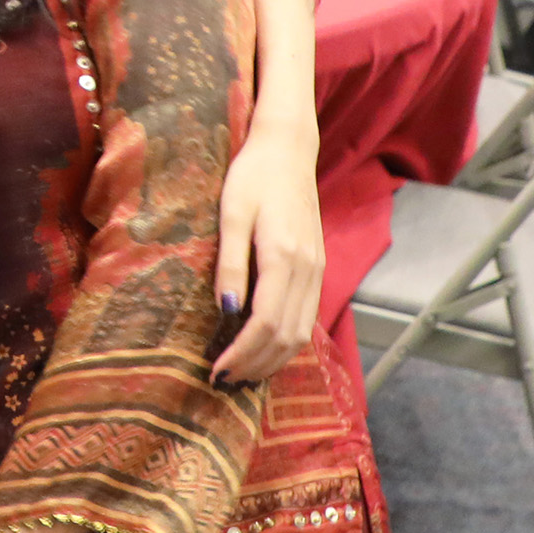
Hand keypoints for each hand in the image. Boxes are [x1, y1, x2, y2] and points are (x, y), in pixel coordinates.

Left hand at [211, 123, 325, 384]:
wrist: (288, 151)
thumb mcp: (231, 213)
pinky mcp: (317, 268)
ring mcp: (317, 270)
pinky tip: (265, 349)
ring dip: (273, 360)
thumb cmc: (252, 177)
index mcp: (283, 256)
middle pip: (287, 336)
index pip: (266, 323)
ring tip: (242, 374)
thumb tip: (226, 310)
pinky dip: (287, 341)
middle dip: (255, 365)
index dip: (242, 353)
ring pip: (302, 331)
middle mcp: (307, 269)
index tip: (217, 370)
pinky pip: (307, 317)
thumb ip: (230, 263)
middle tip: (223, 381)